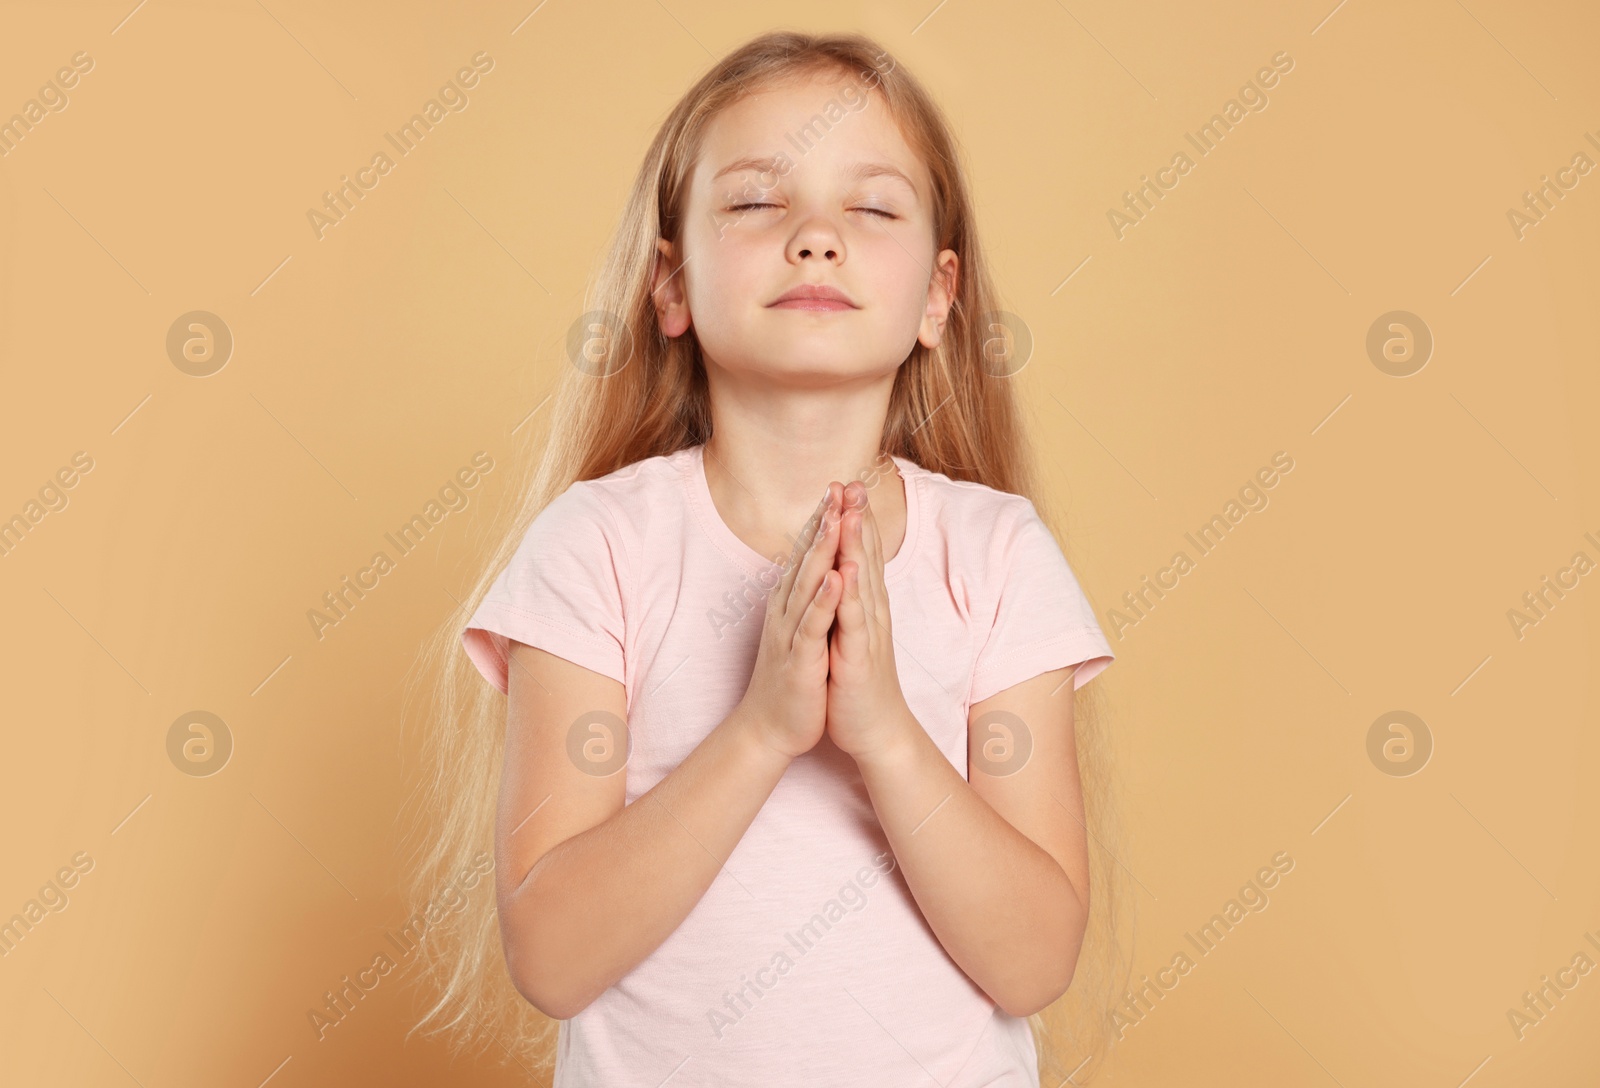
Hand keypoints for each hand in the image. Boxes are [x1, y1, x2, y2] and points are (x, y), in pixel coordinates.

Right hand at [738, 484, 843, 759]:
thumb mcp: (801, 628)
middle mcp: (787, 610)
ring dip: (822, 550)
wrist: (771, 728)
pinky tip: (838, 578)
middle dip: (824, 521)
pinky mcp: (799, 659)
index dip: (824, 520)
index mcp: (791, 603)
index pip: (809, 554)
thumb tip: (815, 566)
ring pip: (807, 584)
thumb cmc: (793, 677)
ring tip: (837, 517)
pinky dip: (824, 600)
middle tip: (840, 486)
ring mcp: (790, 633)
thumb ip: (806, 596)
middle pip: (807, 558)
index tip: (842, 487)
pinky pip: (812, 625)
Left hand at [825, 480, 912, 761]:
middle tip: (854, 480)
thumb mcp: (851, 632)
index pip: (860, 553)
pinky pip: (853, 621)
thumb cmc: (858, 681)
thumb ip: (850, 601)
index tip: (846, 484)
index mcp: (865, 605)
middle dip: (858, 518)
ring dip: (857, 546)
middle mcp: (871, 612)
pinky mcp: (858, 656)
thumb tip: (844, 571)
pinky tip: (846, 571)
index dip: (854, 518)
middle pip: (865, 556)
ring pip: (861, 580)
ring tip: (852, 511)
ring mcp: (867, 632)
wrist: (875, 729)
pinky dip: (850, 595)